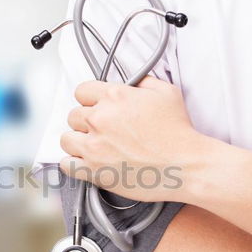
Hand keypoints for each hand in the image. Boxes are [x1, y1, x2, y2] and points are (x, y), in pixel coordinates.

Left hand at [59, 76, 209, 202]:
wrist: (185, 166)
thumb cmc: (178, 133)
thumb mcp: (166, 93)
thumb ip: (144, 82)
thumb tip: (133, 82)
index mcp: (114, 97)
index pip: (82, 91)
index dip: (89, 99)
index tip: (96, 107)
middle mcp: (100, 119)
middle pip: (73, 115)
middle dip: (85, 122)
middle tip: (100, 130)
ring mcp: (94, 146)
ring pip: (66, 139)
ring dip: (77, 141)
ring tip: (92, 146)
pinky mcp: (94, 170)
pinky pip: (66, 164)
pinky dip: (73, 164)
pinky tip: (85, 163)